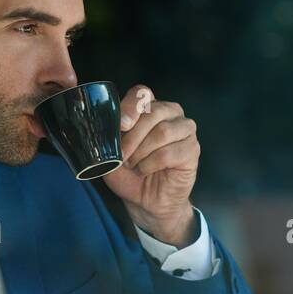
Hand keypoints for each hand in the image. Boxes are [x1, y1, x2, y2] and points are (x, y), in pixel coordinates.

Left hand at [101, 84, 199, 246]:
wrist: (146, 200)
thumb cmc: (129, 172)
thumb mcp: (110, 152)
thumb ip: (108, 135)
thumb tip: (100, 125)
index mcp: (149, 107)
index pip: (142, 93)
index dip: (131, 106)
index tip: (121, 125)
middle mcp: (171, 113)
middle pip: (153, 112)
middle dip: (132, 136)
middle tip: (122, 156)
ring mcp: (185, 130)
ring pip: (163, 132)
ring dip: (141, 152)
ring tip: (133, 165)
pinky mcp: (192, 150)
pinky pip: (170, 152)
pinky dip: (151, 164)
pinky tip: (145, 170)